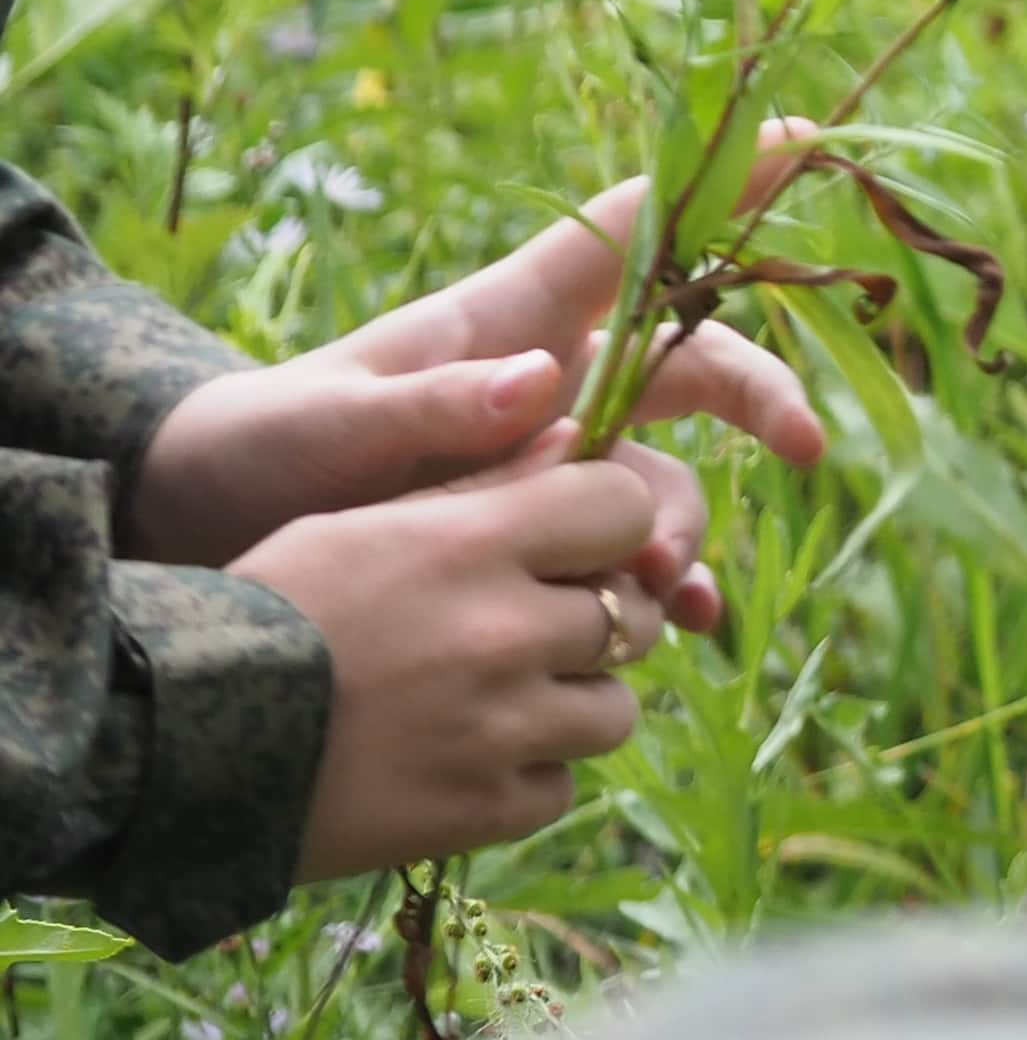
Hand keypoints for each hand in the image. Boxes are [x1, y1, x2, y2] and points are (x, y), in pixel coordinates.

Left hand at [130, 165, 826, 627]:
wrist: (204, 540)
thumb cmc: (256, 452)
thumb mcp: (321, 426)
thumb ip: (428, 407)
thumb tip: (541, 382)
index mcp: (510, 319)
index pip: (632, 229)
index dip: (718, 180)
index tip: (801, 138)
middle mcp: (553, 379)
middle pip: (690, 362)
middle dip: (758, 393)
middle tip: (805, 443)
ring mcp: (551, 461)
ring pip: (662, 472)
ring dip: (682, 521)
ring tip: (661, 587)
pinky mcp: (537, 536)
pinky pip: (627, 554)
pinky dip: (666, 585)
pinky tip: (684, 620)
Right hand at [234, 428, 673, 877]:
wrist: (170, 743)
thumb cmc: (268, 609)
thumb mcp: (366, 521)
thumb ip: (484, 486)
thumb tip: (577, 438)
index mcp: (478, 546)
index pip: (628, 512)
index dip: (608, 527)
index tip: (572, 547)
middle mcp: (506, 633)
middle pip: (632, 617)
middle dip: (596, 621)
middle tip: (534, 632)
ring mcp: (498, 730)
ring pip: (614, 710)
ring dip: (573, 704)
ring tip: (501, 702)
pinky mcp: (478, 812)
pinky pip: (562, 788)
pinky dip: (528, 778)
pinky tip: (467, 761)